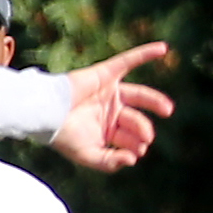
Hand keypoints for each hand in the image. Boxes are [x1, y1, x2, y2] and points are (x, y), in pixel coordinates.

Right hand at [53, 41, 175, 170]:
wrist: (45, 112)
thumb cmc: (62, 135)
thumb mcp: (87, 156)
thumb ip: (110, 163)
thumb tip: (133, 160)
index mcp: (105, 129)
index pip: (129, 138)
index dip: (136, 145)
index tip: (138, 151)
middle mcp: (109, 110)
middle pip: (136, 119)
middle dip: (143, 129)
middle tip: (147, 138)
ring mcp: (109, 91)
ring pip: (139, 95)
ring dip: (155, 101)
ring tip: (168, 110)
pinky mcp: (106, 73)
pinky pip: (128, 61)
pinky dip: (146, 54)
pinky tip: (164, 48)